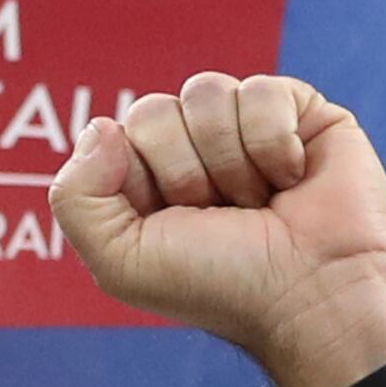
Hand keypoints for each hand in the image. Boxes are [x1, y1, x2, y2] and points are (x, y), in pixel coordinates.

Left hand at [52, 72, 385, 386]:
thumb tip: (101, 126)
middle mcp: (195, 150)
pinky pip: (262, 90)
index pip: (117, 134)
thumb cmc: (220, 287)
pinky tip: (291, 180)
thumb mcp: (120, 262)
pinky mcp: (300, 113)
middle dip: (185, 172)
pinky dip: (273, 143)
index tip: (175, 224)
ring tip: (259, 203)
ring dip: (230, 162)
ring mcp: (246, 128)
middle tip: (220, 216)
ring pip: (207, 92)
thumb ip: (75, 198)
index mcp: (148, 180)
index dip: (141, 178)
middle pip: (156, 110)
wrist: (309, 295)